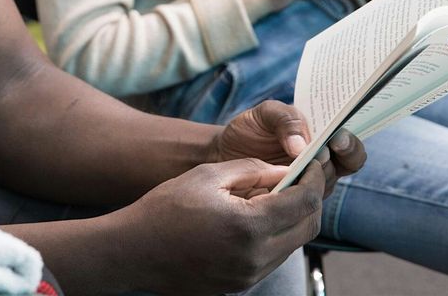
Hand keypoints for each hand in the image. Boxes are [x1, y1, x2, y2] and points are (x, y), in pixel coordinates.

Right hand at [106, 158, 324, 294]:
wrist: (133, 251)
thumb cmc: (166, 208)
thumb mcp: (208, 176)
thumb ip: (253, 170)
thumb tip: (285, 171)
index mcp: (248, 226)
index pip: (304, 201)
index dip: (314, 179)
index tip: (314, 164)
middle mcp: (255, 257)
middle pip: (308, 227)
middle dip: (310, 199)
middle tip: (302, 178)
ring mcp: (249, 276)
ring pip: (293, 245)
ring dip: (293, 219)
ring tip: (274, 197)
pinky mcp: (240, 285)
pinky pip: (272, 258)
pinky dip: (275, 236)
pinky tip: (256, 218)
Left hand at [212, 101, 365, 197]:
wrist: (224, 152)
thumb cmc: (250, 129)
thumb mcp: (265, 113)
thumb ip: (285, 119)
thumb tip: (301, 146)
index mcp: (323, 139)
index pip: (351, 147)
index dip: (349, 144)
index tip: (336, 139)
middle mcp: (322, 164)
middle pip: (343, 169)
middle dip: (333, 161)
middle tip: (317, 155)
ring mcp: (308, 185)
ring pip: (324, 187)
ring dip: (312, 179)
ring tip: (292, 170)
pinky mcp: (290, 202)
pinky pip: (301, 204)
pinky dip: (294, 197)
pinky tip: (278, 187)